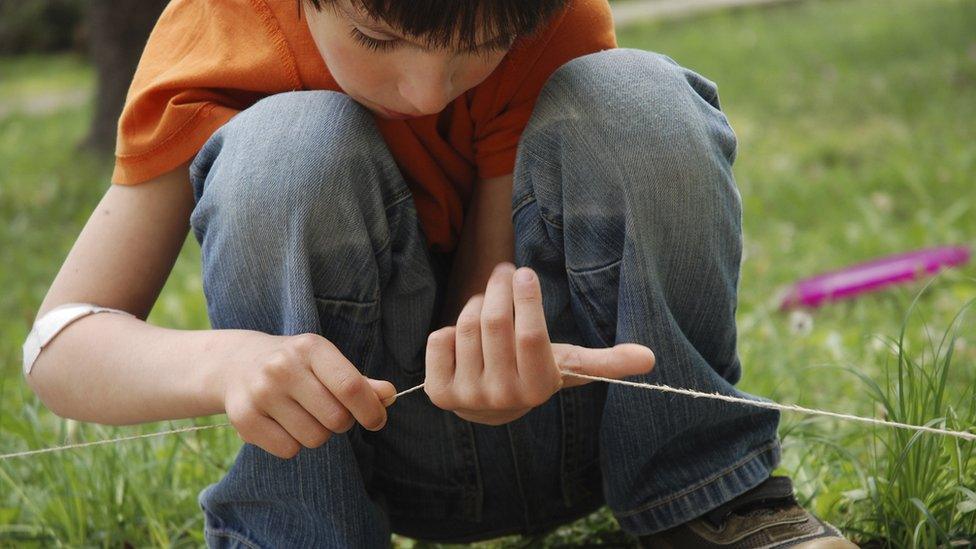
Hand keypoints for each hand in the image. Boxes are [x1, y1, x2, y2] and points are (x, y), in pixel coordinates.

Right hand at [218, 332, 396, 458]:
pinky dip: (292, 444)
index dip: (371, 410)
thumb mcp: (326, 362)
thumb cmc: (296, 365)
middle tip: (330, 412)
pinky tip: (283, 424)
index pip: (351, 387)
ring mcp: (260, 393)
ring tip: (304, 415)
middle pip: (336, 419)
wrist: (237, 363)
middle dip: (342, 422)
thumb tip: (390, 395)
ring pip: (313, 438)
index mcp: (310, 348)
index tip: (376, 419)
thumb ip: (360, 382)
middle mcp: (283, 368)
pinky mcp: (244, 419)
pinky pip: (288, 450)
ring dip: (317, 434)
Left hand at [424, 262, 655, 425]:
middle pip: (495, 323)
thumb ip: (605, 360)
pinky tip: (465, 334)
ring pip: (467, 326)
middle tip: (505, 271)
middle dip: (499, 288)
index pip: (530, 336)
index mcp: (539, 389)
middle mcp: (503, 398)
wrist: (489, 405)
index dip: (527, 299)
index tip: (527, 273)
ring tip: (488, 300)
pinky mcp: (439, 392)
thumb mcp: (568, 364)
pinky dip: (451, 326)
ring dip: (477, 303)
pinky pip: (441, 338)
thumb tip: (649, 358)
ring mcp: (468, 397)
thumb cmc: (534, 369)